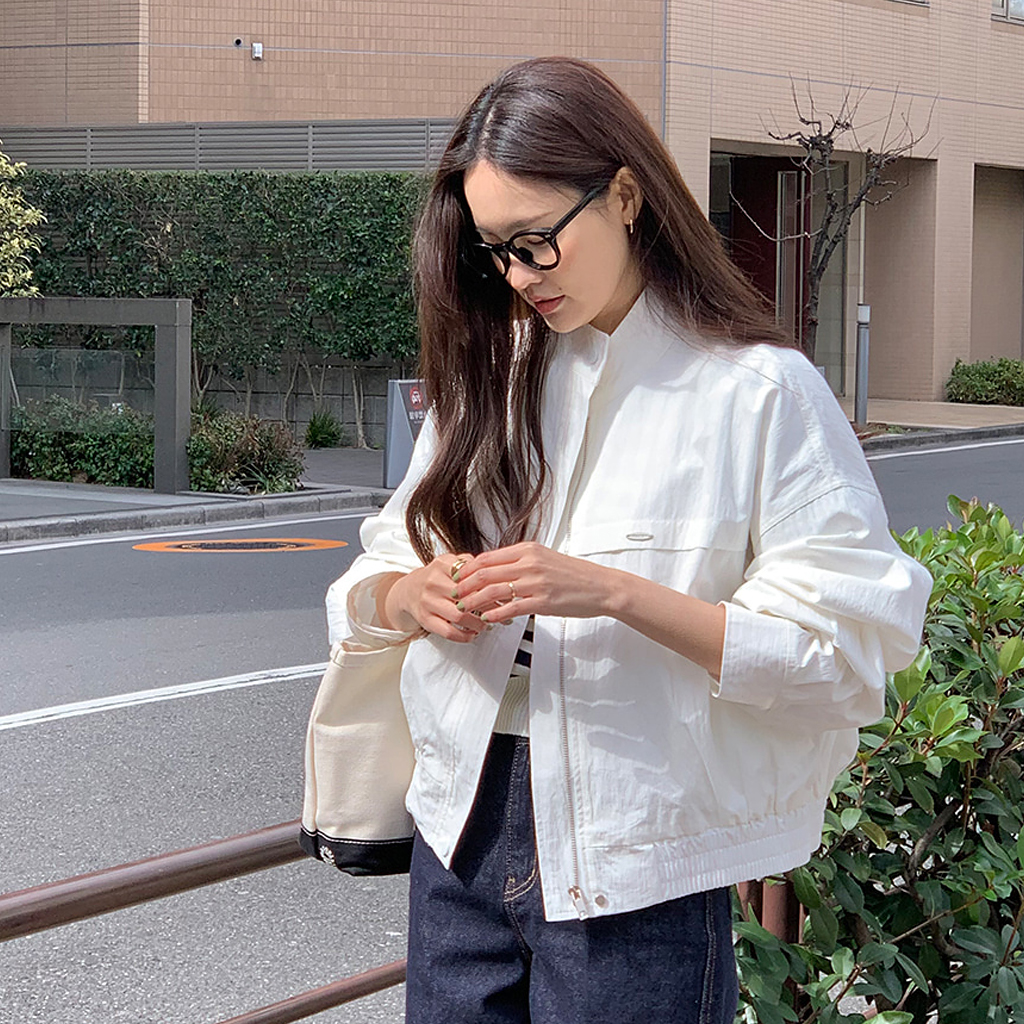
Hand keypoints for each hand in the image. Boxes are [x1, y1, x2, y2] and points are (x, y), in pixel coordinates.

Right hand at [383, 553, 492, 642]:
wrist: (408, 590)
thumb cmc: (436, 577)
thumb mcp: (449, 562)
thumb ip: (469, 563)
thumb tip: (495, 573)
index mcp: (441, 565)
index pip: (470, 576)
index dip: (489, 586)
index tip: (501, 593)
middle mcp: (433, 582)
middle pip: (467, 597)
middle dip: (488, 606)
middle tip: (501, 611)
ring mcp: (428, 602)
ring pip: (459, 616)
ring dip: (478, 623)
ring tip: (487, 623)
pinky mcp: (425, 620)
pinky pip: (448, 632)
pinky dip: (464, 636)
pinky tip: (472, 634)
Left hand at [453, 542, 614, 623]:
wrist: (600, 586)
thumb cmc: (574, 575)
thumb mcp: (544, 558)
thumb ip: (520, 561)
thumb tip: (496, 569)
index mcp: (527, 550)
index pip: (486, 558)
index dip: (466, 570)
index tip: (456, 579)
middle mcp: (529, 563)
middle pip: (484, 573)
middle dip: (463, 586)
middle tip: (453, 596)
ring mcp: (535, 582)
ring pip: (493, 591)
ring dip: (474, 601)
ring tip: (464, 609)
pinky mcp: (542, 601)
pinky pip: (511, 608)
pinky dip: (494, 614)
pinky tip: (486, 620)